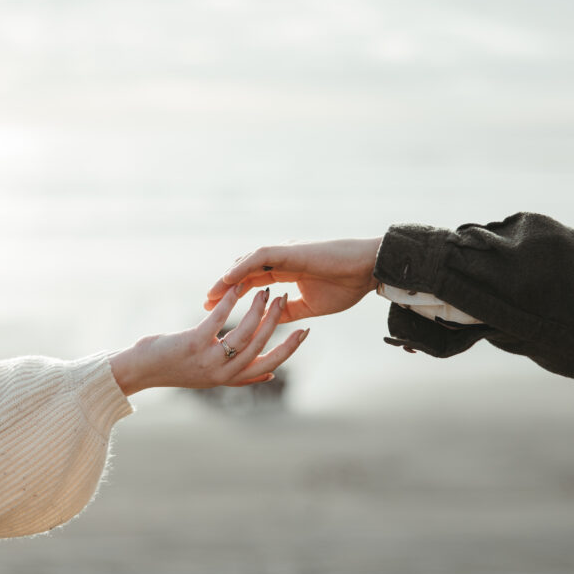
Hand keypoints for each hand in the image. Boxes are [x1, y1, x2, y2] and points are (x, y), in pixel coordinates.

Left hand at [110, 285, 307, 395]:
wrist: (141, 370)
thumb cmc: (177, 368)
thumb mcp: (214, 376)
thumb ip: (243, 376)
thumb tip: (271, 374)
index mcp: (232, 378)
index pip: (271, 363)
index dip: (291, 347)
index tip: (307, 330)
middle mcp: (223, 372)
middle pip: (261, 345)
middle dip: (276, 320)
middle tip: (286, 298)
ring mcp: (208, 359)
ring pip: (244, 333)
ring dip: (257, 309)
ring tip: (265, 290)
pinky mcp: (193, 343)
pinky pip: (218, 320)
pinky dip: (230, 302)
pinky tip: (238, 287)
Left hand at [205, 237, 382, 322]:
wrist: (368, 270)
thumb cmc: (346, 285)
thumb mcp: (310, 305)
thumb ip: (289, 311)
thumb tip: (270, 323)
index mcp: (287, 270)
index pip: (254, 282)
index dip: (235, 295)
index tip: (217, 310)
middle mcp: (282, 259)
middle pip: (245, 272)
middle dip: (225, 288)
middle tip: (206, 304)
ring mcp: (285, 253)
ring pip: (247, 263)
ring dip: (228, 279)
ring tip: (211, 294)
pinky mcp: (290, 250)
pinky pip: (259, 257)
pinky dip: (242, 267)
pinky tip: (228, 279)